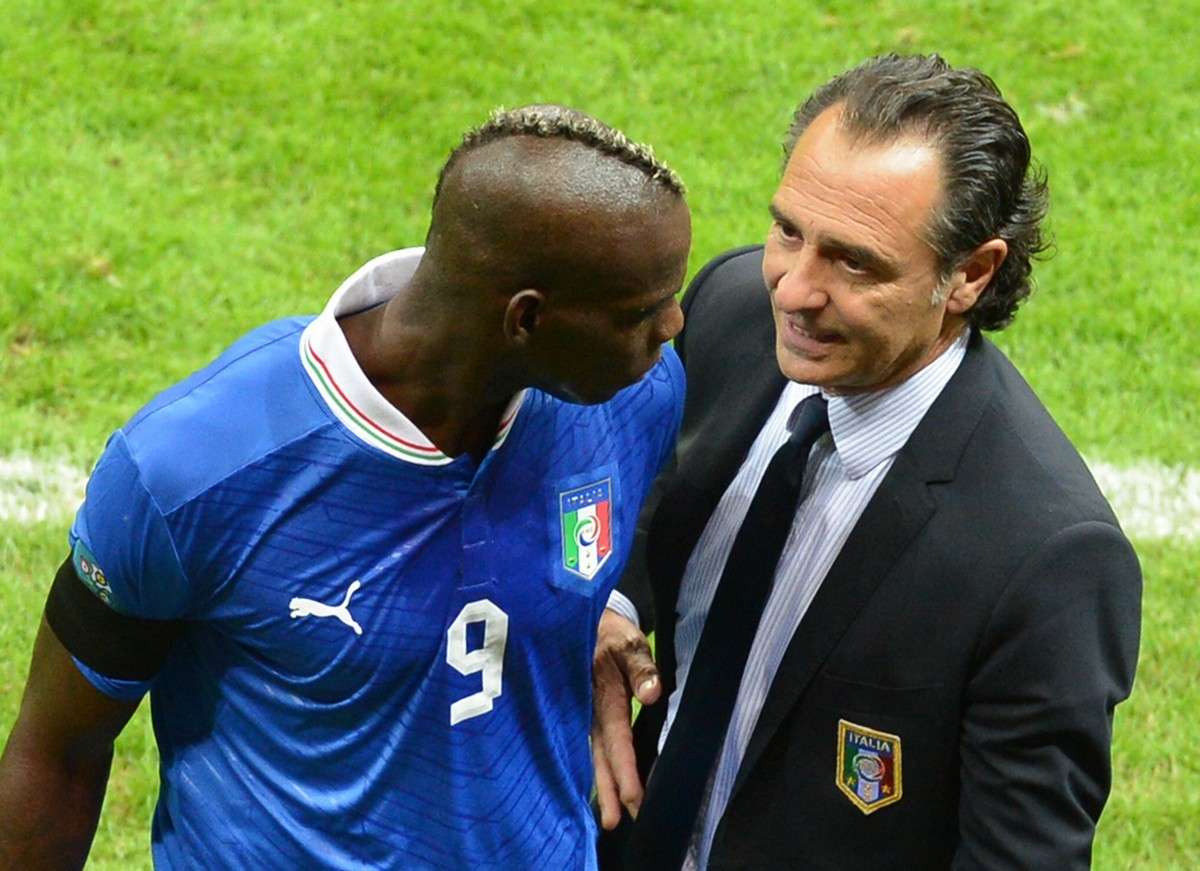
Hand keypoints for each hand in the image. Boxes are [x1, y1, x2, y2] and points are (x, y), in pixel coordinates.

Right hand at [592, 608, 660, 829]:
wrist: (580, 620)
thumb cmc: (610, 633)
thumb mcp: (629, 641)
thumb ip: (641, 667)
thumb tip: (651, 693)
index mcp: (604, 696)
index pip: (617, 740)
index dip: (625, 771)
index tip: (634, 799)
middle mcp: (589, 711)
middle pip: (599, 757)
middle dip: (609, 790)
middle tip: (615, 823)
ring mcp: (581, 714)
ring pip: (591, 755)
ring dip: (600, 786)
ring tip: (607, 819)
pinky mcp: (581, 714)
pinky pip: (588, 746)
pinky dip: (594, 770)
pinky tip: (600, 788)